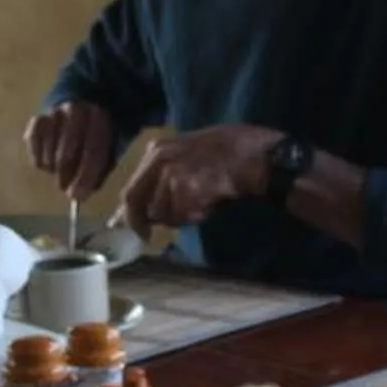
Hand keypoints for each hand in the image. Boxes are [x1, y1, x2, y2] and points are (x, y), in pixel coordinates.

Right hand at [25, 101, 117, 198]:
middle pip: (67, 152)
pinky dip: (38, 157)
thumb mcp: (104, 154)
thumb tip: (77, 196)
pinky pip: (33, 145)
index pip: (93, 151)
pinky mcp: (38, 119)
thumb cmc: (93, 141)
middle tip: (65, 188)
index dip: (85, 177)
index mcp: (100, 119)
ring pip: (49, 151)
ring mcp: (55, 113)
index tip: (78, 196)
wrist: (79, 115)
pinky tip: (47, 162)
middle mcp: (76, 110)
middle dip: (66, 176)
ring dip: (53, 167)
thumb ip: (95, 174)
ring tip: (59, 170)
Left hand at [114, 125, 275, 237]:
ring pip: (162, 213)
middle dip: (143, 222)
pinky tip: (212, 202)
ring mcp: (172, 173)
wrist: (257, 155)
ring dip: (179, 217)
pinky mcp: (187, 188)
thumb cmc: (231, 150)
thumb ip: (164, 174)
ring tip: (201, 204)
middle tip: (147, 236)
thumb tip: (147, 206)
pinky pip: (184, 216)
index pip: (130, 189)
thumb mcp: (188, 152)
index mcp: (156, 150)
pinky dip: (197, 216)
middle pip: (136, 203)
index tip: (132, 228)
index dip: (130, 213)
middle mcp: (159, 159)